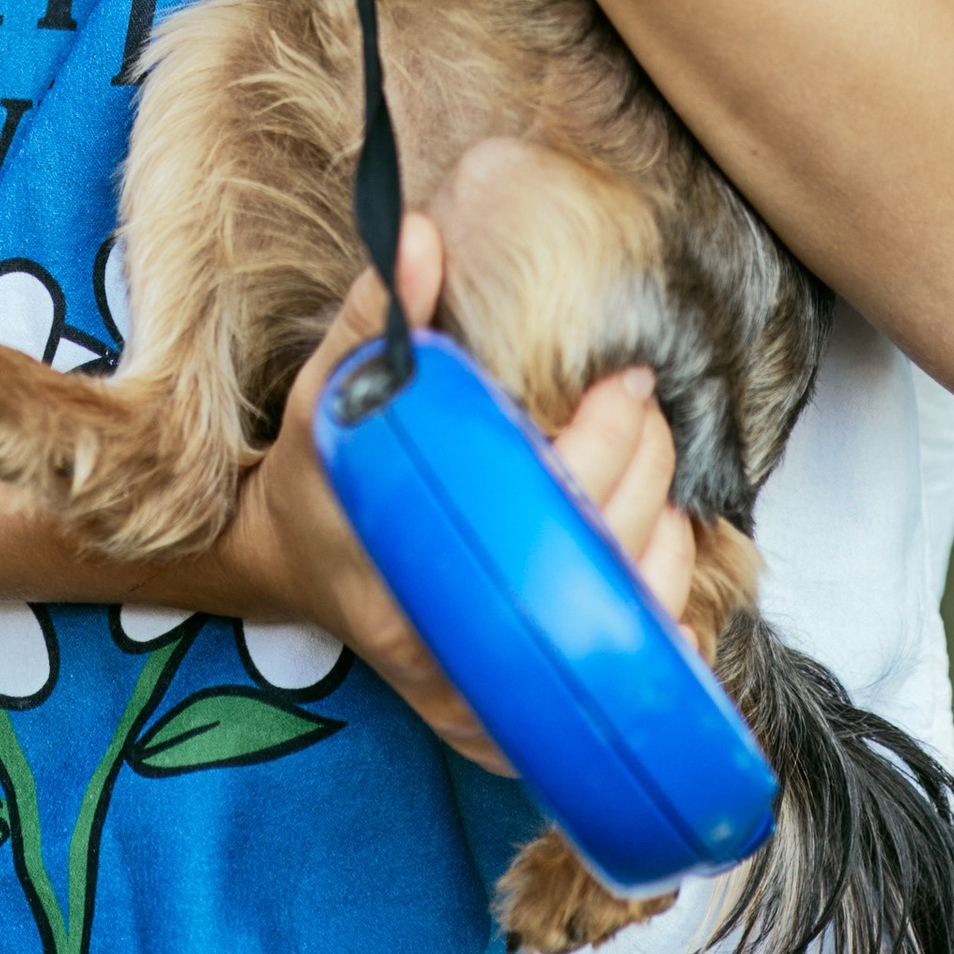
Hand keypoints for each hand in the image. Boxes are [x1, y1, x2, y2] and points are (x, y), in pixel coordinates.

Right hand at [206, 212, 697, 770]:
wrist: (289, 563)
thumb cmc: (314, 477)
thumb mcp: (329, 393)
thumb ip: (375, 317)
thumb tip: (420, 233)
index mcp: (409, 584)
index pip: (541, 521)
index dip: (601, 446)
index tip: (623, 385)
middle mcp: (455, 663)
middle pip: (595, 571)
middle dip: (644, 474)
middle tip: (642, 405)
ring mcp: (488, 706)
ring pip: (621, 639)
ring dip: (665, 546)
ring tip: (656, 474)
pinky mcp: (514, 720)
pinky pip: (616, 690)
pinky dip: (656, 630)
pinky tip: (662, 570)